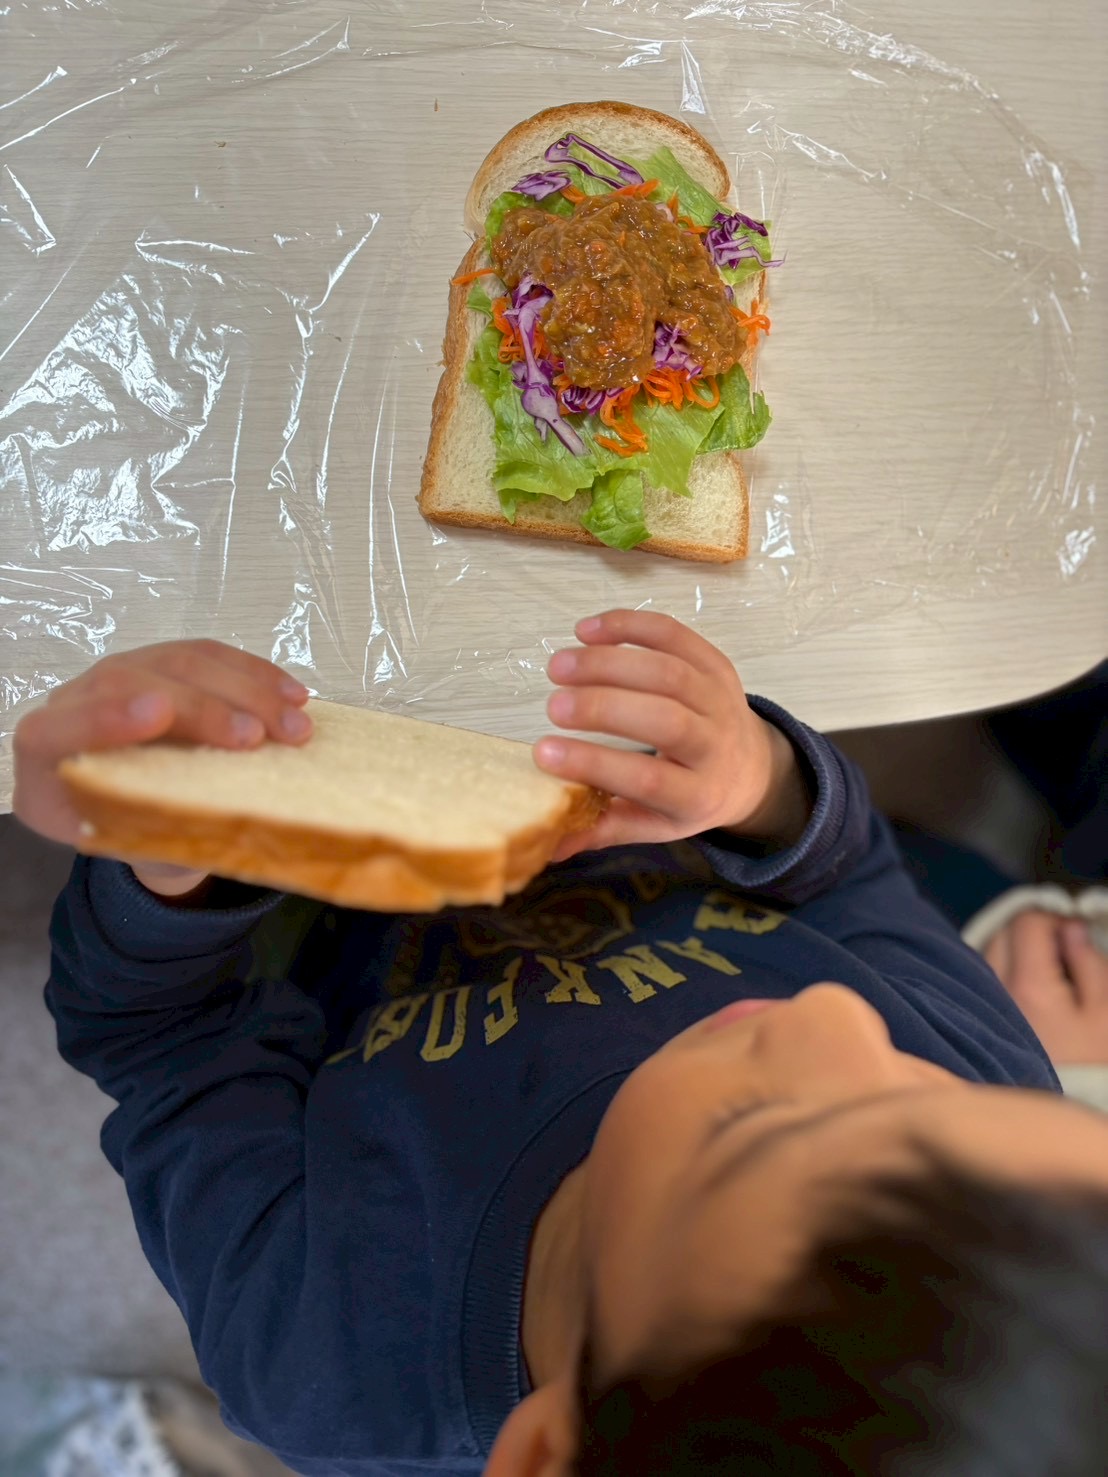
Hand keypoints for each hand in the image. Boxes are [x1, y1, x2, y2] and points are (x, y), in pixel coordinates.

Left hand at [13, 640, 311, 897]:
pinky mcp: (161, 661)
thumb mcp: (130, 844)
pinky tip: (294, 697)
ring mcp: (121, 673)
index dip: (104, 719)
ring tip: (295, 723)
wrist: (125, 805)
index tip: (156, 714)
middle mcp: (75, 703)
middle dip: (201, 707)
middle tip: (256, 736)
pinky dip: (256, 674)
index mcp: (46, 757)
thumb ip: (153, 829)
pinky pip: (210, 654)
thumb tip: (215, 818)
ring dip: (246, 689)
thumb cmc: (128, 830)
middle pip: (129, 682)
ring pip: (180, 660)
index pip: (58, 729)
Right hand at [533, 610, 811, 861]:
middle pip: (664, 719)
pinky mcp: (716, 664)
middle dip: (603, 707)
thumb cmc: (687, 797)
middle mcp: (717, 745)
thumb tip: (546, 846)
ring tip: (558, 666)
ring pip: (669, 671)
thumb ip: (603, 829)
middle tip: (551, 705)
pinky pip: (675, 636)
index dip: (595, 764)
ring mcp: (721, 699)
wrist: (749, 766)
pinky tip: (586, 630)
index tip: (542, 752)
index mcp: (699, 794)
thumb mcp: (653, 824)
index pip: (648, 781)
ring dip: (610, 662)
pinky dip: (630, 625)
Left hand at [985, 910, 1107, 1064]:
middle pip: (999, 934)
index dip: (1051, 917)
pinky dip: (1000, 975)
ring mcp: (981, 1010)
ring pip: (986, 956)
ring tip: (1044, 969)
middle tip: (1058, 946)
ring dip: (1010, 951)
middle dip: (1027, 931)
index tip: (1070, 927)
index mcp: (1030, 986)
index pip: (1026, 924)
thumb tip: (1069, 928)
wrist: (1071, 1120)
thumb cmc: (1096, 1067)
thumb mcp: (1107, 1013)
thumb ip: (1088, 963)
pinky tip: (1025, 991)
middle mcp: (995, 992)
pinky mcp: (978, 1026)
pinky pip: (982, 983)